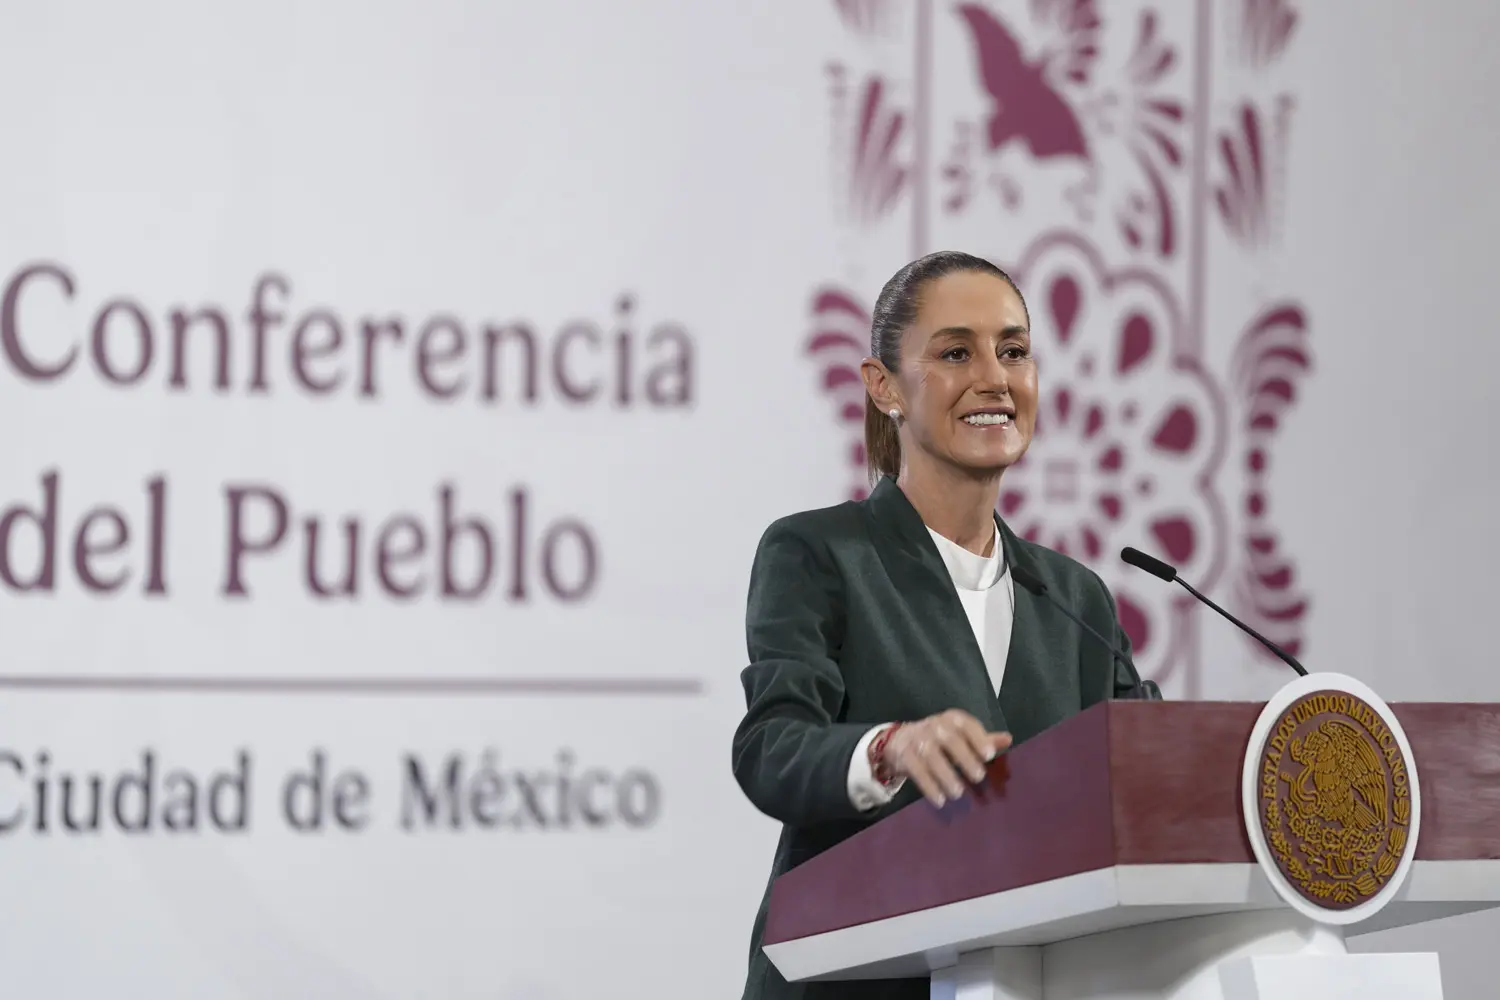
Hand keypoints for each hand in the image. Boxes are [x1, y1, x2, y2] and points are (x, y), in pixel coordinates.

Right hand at [883, 710, 1011, 807]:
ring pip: (931, 755)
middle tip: (979, 777)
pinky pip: (916, 770)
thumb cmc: (939, 740)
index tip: (989, 755)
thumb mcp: (960, 736)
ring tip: (958, 794)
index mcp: (952, 719)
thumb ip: (982, 739)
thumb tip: (1008, 739)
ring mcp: (917, 739)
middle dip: (965, 757)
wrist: (899, 741)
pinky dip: (928, 785)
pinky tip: (939, 800)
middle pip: (949, 739)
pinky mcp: (904, 755)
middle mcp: (934, 726)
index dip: (978, 738)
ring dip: (945, 775)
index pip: (966, 724)